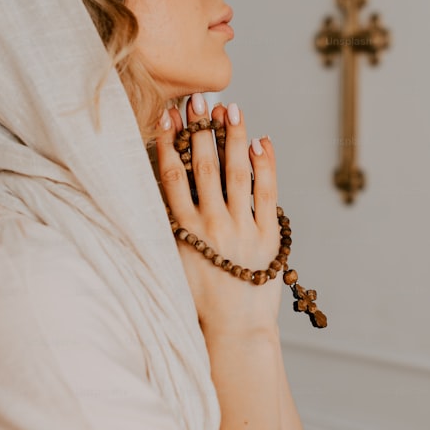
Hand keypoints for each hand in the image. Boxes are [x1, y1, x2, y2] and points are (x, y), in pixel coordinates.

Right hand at [154, 94, 282, 337]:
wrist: (233, 331)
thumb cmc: (199, 300)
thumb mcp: (172, 262)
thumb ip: (167, 227)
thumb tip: (161, 189)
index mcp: (183, 231)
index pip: (172, 176)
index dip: (168, 142)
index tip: (166, 115)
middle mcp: (211, 225)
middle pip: (203, 165)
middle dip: (200, 127)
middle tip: (199, 97)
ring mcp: (241, 228)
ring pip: (236, 171)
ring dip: (233, 136)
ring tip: (230, 108)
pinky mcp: (268, 236)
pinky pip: (268, 191)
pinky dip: (265, 164)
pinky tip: (261, 141)